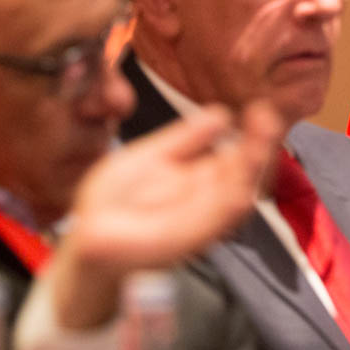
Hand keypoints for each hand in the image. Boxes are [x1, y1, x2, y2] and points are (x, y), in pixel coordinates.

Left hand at [48, 100, 283, 328]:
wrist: (83, 234)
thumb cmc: (113, 201)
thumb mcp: (150, 156)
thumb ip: (185, 139)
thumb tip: (221, 114)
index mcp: (202, 182)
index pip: (239, 159)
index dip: (253, 136)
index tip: (260, 109)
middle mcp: (206, 203)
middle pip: (246, 177)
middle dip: (260, 149)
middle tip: (267, 117)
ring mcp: (196, 224)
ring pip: (238, 198)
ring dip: (251, 170)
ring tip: (259, 137)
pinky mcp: (177, 241)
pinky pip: (210, 222)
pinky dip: (227, 202)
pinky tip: (239, 181)